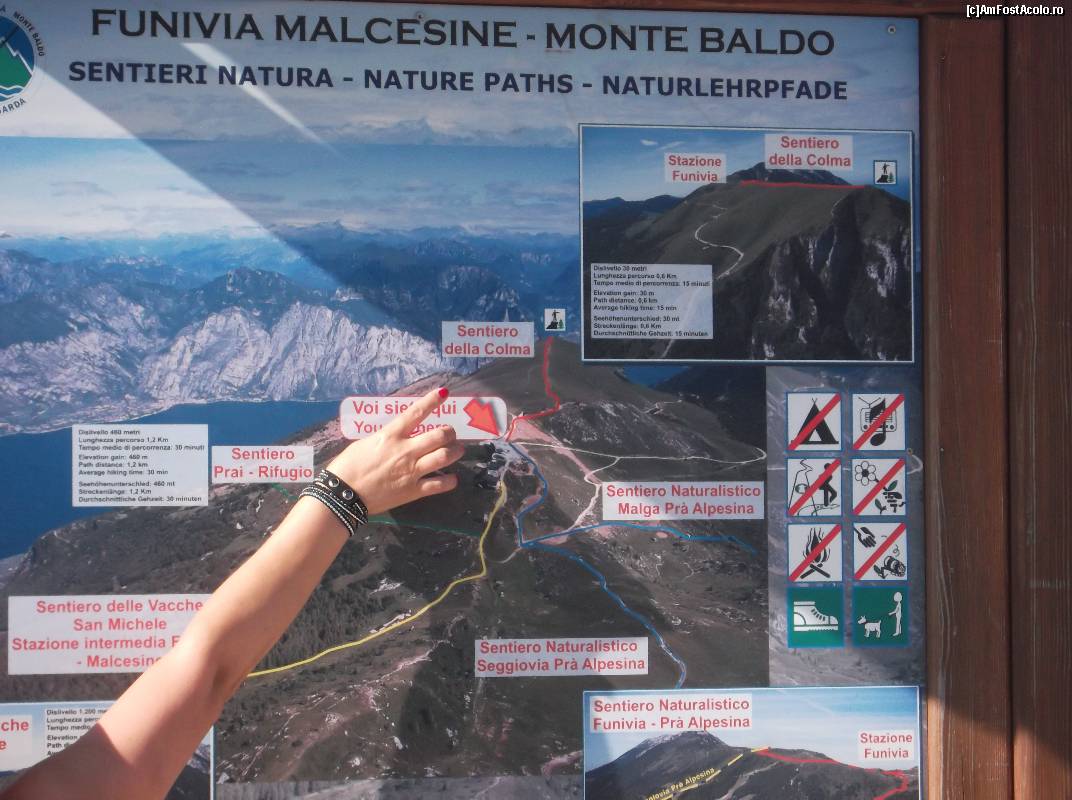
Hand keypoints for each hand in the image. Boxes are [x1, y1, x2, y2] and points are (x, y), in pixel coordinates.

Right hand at [326, 387, 463, 514]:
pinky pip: (440, 484)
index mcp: (391, 436)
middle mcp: (406, 451)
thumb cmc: (347, 467)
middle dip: (450, 432)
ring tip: (457, 450)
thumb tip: (396, 435)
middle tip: (450, 434)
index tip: (444, 393)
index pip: (416, 413)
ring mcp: (412, 471)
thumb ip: (386, 438)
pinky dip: (450, 480)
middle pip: (439, 436)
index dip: (432, 401)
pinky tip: (452, 478)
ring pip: (444, 457)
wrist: (342, 496)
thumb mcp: (365, 443)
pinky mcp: (413, 491)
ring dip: (455, 451)